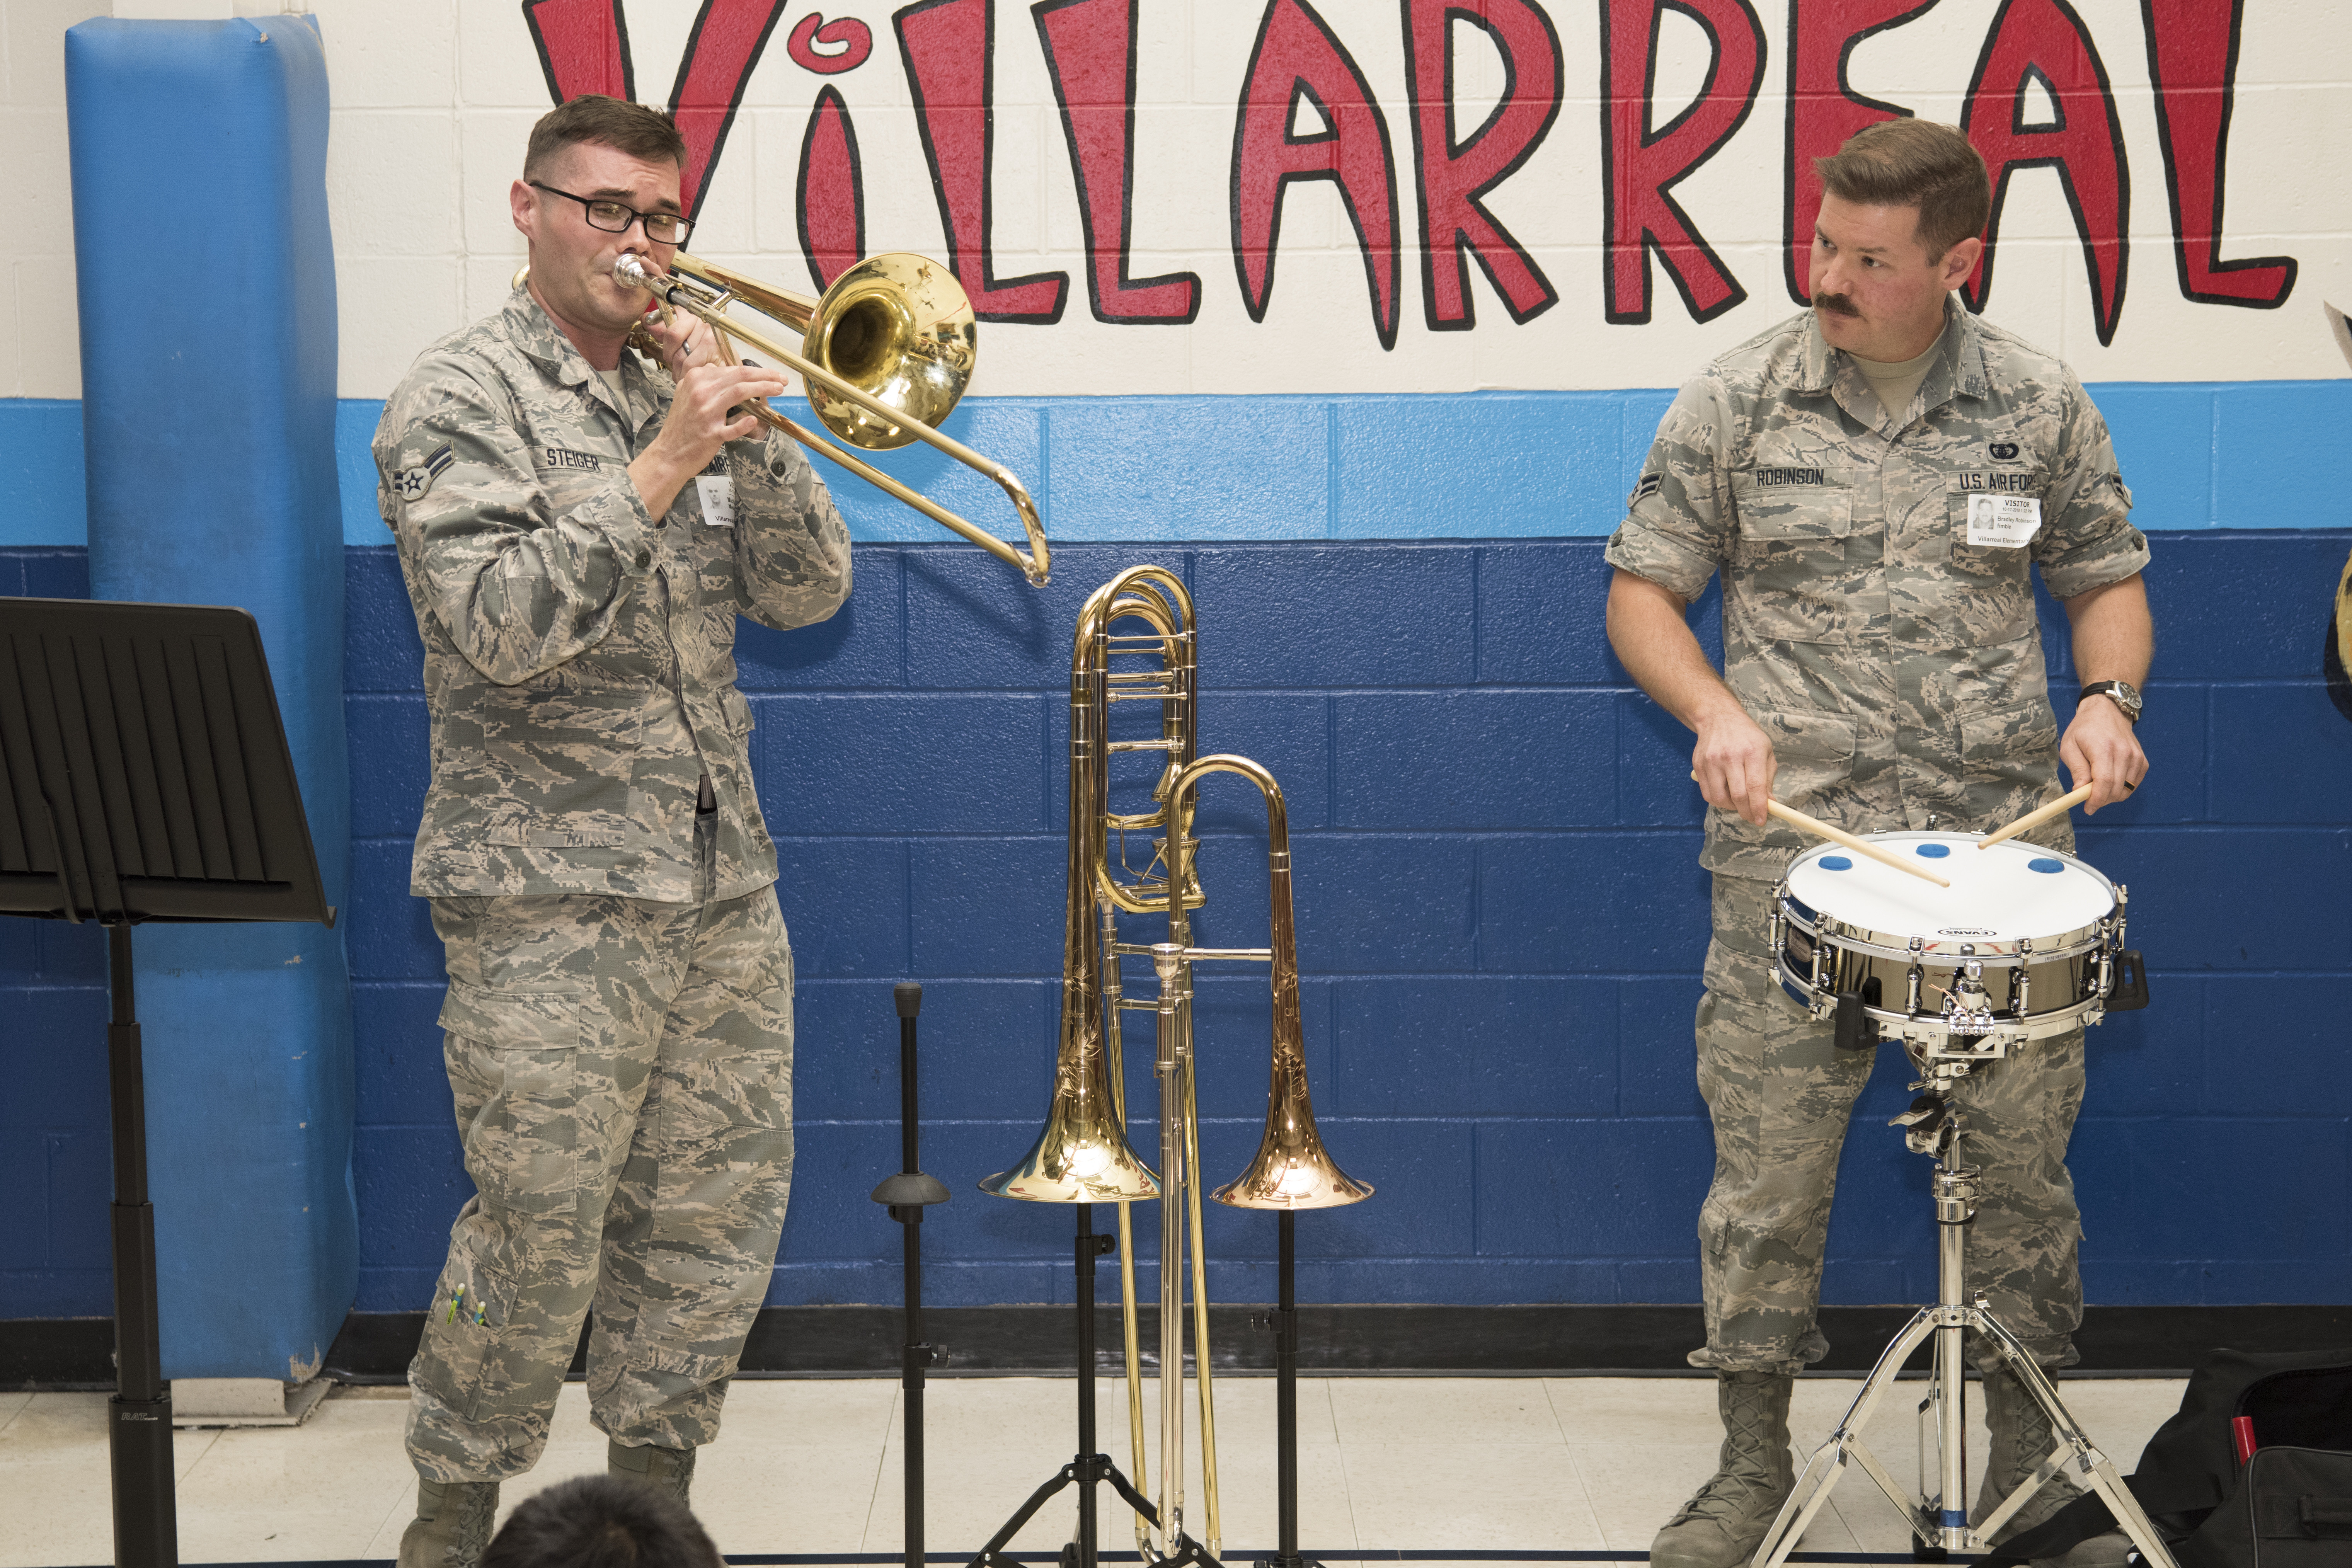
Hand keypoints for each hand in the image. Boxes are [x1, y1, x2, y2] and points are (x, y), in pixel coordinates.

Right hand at [647, 362, 787, 476]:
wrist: (669, 453)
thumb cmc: (682, 425)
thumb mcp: (686, 394)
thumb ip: (705, 381)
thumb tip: (724, 371)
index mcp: (696, 379)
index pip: (731, 369)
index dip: (755, 370)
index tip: (770, 373)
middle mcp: (700, 391)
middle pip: (739, 376)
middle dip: (765, 375)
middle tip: (782, 379)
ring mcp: (705, 412)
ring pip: (739, 392)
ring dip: (763, 389)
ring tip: (779, 389)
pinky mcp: (710, 433)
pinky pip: (731, 427)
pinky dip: (744, 423)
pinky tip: (755, 419)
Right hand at [1692, 709, 1775, 825]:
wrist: (1718, 718)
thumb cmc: (1746, 736)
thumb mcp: (1765, 751)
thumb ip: (1767, 778)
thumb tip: (1769, 804)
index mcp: (1752, 751)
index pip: (1755, 786)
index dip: (1759, 807)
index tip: (1761, 820)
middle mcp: (1730, 756)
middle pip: (1738, 795)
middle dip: (1747, 812)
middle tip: (1752, 817)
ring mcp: (1711, 761)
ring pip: (1720, 798)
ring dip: (1731, 808)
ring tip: (1739, 803)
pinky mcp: (1698, 766)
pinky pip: (1707, 794)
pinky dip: (1718, 800)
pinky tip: (1726, 795)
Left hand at [2061, 694, 2146, 811]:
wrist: (2107, 712)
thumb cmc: (2083, 730)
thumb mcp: (2069, 747)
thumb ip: (2077, 770)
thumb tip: (2080, 792)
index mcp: (2103, 748)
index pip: (2104, 781)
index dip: (2096, 800)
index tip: (2087, 809)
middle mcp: (2124, 753)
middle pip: (2115, 789)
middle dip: (2101, 800)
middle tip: (2088, 798)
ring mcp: (2136, 757)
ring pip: (2126, 790)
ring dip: (2111, 796)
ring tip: (2097, 787)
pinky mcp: (2142, 761)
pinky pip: (2133, 785)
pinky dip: (2121, 789)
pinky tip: (2110, 780)